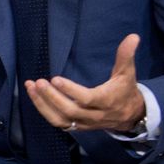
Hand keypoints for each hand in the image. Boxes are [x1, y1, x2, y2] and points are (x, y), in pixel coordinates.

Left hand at [25, 33, 146, 133]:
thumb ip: (126, 55)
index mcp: (106, 101)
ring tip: (30, 88)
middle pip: (69, 110)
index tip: (55, 79)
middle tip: (38, 82)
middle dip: (51, 97)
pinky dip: (44, 110)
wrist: (129, 115)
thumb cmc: (125, 90)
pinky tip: (34, 96)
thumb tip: (133, 37)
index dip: (70, 91)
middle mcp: (94, 115)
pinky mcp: (77, 126)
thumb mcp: (128, 73)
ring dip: (42, 105)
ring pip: (60, 119)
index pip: (86, 99)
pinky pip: (58, 122)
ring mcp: (84, 123)